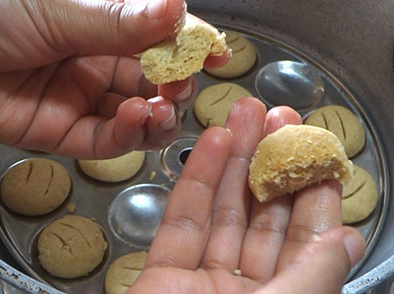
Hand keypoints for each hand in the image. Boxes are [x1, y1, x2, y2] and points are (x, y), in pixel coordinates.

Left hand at [0, 0, 227, 158]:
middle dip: (176, 88)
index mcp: (104, 28)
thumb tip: (177, 8)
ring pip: (140, 117)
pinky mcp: (67, 133)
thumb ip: (120, 20)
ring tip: (161, 110)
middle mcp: (100, 64)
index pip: (160, 39)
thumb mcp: (59, 9)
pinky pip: (108, 140)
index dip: (191, 46)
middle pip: (156, 83)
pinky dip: (128, 133)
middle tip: (179, 86)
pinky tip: (135, 118)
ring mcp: (86, 100)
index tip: (217, 53)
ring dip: (160, 117)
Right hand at [130, 98, 365, 293]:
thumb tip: (347, 239)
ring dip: (233, 159)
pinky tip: (212, 144)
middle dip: (269, 162)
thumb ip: (314, 279)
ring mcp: (203, 280)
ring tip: (242, 116)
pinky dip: (196, 180)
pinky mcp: (162, 274)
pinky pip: (182, 220)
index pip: (306, 240)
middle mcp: (247, 290)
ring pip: (223, 209)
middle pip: (262, 215)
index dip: (312, 191)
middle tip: (277, 118)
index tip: (316, 150)